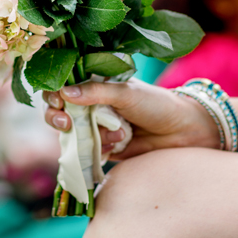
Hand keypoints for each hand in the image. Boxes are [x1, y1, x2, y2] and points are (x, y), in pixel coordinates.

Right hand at [43, 79, 219, 158]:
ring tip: (118, 133)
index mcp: (95, 84)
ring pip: (71, 134)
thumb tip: (64, 93)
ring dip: (89, 135)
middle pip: (58, 111)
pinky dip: (97, 149)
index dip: (53, 93)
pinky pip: (86, 153)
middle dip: (58, 117)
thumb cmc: (157, 104)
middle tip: (67, 122)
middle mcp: (91, 105)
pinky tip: (119, 144)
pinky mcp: (103, 149)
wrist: (183, 132)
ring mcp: (95, 128)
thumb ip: (96, 92)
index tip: (58, 100)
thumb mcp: (126, 92)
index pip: (61, 86)